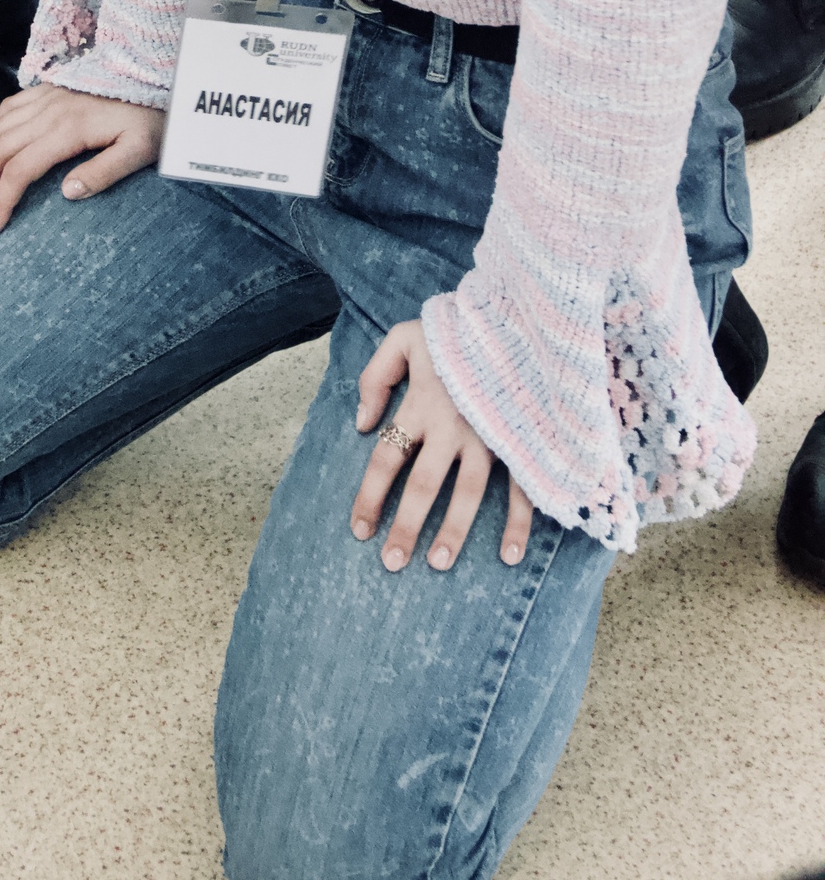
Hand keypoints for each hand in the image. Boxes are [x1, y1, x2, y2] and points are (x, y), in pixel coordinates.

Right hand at [0, 86, 164, 236]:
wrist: (155, 75)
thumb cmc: (151, 119)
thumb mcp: (140, 150)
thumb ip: (105, 172)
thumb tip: (66, 193)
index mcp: (69, 128)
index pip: (20, 168)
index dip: (1, 200)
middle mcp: (49, 110)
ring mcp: (46, 96)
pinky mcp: (47, 89)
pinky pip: (6, 109)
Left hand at [350, 320, 532, 573]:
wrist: (513, 315)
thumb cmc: (453, 329)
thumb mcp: (402, 337)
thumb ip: (375, 376)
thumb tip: (361, 424)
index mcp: (422, 403)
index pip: (387, 458)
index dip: (370, 496)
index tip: (359, 530)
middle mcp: (452, 426)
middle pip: (423, 485)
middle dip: (405, 527)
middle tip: (391, 564)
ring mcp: (489, 435)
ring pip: (467, 493)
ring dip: (454, 531)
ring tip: (439, 564)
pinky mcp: (520, 439)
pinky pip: (519, 487)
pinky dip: (518, 523)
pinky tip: (509, 555)